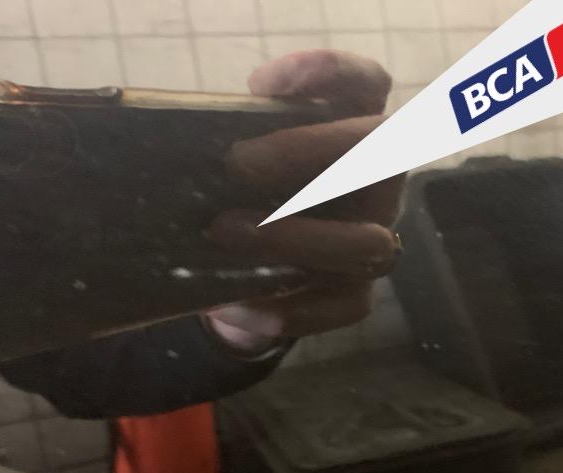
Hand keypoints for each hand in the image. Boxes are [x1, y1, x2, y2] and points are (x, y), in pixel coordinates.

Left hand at [204, 50, 403, 354]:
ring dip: (293, 237)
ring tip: (222, 233)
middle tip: (236, 161)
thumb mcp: (236, 162)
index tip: (261, 85)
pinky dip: (283, 309)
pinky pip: (337, 308)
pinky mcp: (354, 297)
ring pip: (364, 243)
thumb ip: (232, 140)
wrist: (238, 273)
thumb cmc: (240, 196)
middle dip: (307, 151)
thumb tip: (184, 140)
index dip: (332, 73)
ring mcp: (373, 242)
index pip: (368, 85)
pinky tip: (230, 307)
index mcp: (350, 134)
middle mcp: (376, 185)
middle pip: (378, 156)